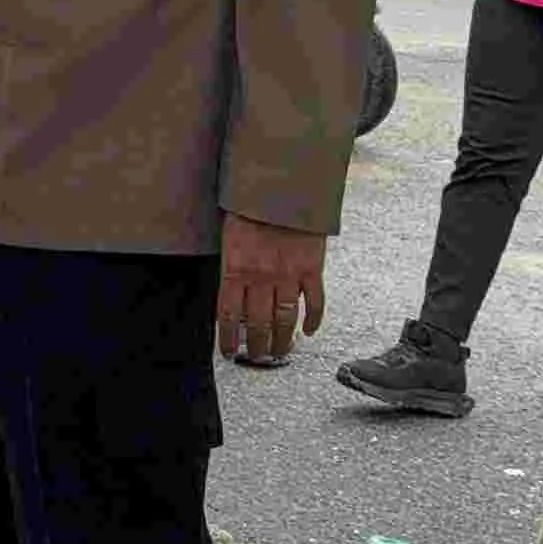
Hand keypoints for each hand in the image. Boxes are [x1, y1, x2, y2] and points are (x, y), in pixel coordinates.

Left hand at [217, 213, 328, 363]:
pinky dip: (313, 320)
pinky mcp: (312, 268)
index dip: (228, 339)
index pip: (228, 316)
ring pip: (285, 320)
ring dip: (282, 341)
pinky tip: (309, 332)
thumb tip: (229, 294)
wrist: (282, 186)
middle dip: (256, 346)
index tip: (229, 353)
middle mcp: (261, 277)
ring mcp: (289, 275)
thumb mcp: (227, 235)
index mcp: (235, 269)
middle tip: (256, 358)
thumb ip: (230, 265)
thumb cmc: (248, 206)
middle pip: (257, 324)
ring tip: (279, 353)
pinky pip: (314, 302)